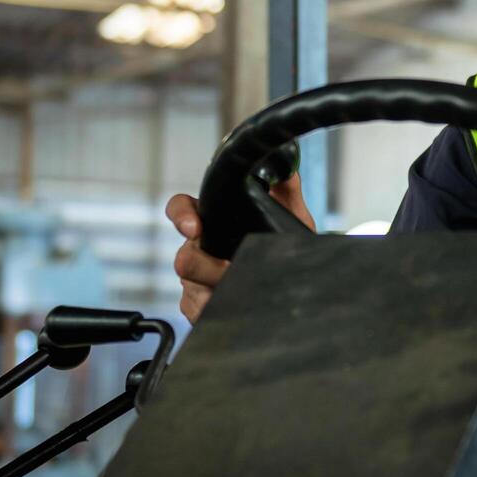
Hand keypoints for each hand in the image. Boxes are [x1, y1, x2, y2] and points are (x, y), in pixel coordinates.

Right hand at [166, 174, 313, 323]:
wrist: (295, 281)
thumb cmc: (283, 244)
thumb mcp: (290, 215)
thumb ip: (285, 186)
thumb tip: (286, 164)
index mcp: (213, 220)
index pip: (182, 209)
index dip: (181, 215)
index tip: (194, 227)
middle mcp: (200, 249)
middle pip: (184, 257)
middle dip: (206, 265)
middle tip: (230, 269)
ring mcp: (198, 280)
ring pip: (190, 287)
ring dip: (215, 289)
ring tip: (240, 289)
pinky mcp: (201, 307)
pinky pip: (195, 312)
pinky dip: (213, 310)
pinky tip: (233, 307)